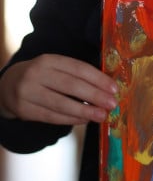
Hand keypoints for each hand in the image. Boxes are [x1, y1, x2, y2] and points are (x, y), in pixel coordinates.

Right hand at [0, 54, 117, 124]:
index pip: (78, 68)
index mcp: (49, 60)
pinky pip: (52, 117)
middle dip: (95, 95)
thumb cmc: (42, 76)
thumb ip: (76, 74)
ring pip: (61, 104)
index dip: (98, 78)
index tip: (114, 88)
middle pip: (71, 86)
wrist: (8, 86)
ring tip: (101, 116)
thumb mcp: (55, 67)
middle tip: (112, 104)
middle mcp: (37, 74)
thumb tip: (106, 88)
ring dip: (85, 111)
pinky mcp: (24, 110)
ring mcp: (28, 92)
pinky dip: (71, 119)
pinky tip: (85, 120)